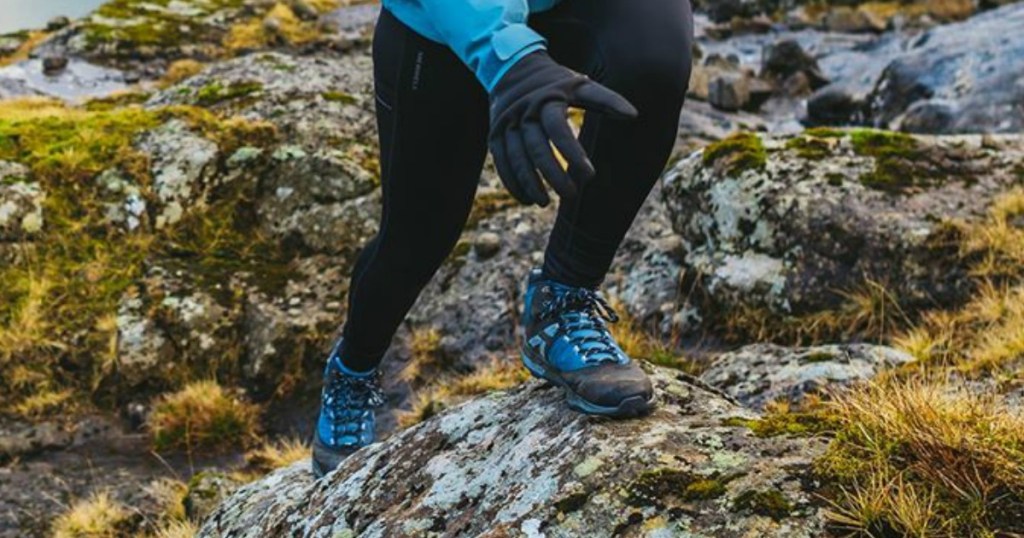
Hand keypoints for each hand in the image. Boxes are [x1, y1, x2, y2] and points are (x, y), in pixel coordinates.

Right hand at [489, 51, 637, 205]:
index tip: (589, 175)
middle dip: (553, 174)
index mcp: (547, 99)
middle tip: (571, 194)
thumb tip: (634, 115)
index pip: (558, 129)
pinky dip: (512, 182)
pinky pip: (501, 162)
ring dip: (530, 183)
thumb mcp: (580, 84)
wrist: (511, 67)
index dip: (573, 153)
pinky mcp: (495, 135)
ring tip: (546, 202)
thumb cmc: (555, 81)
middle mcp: (523, 112)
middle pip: (536, 148)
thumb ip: (606, 100)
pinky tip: (526, 199)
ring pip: (516, 158)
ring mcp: (506, 124)